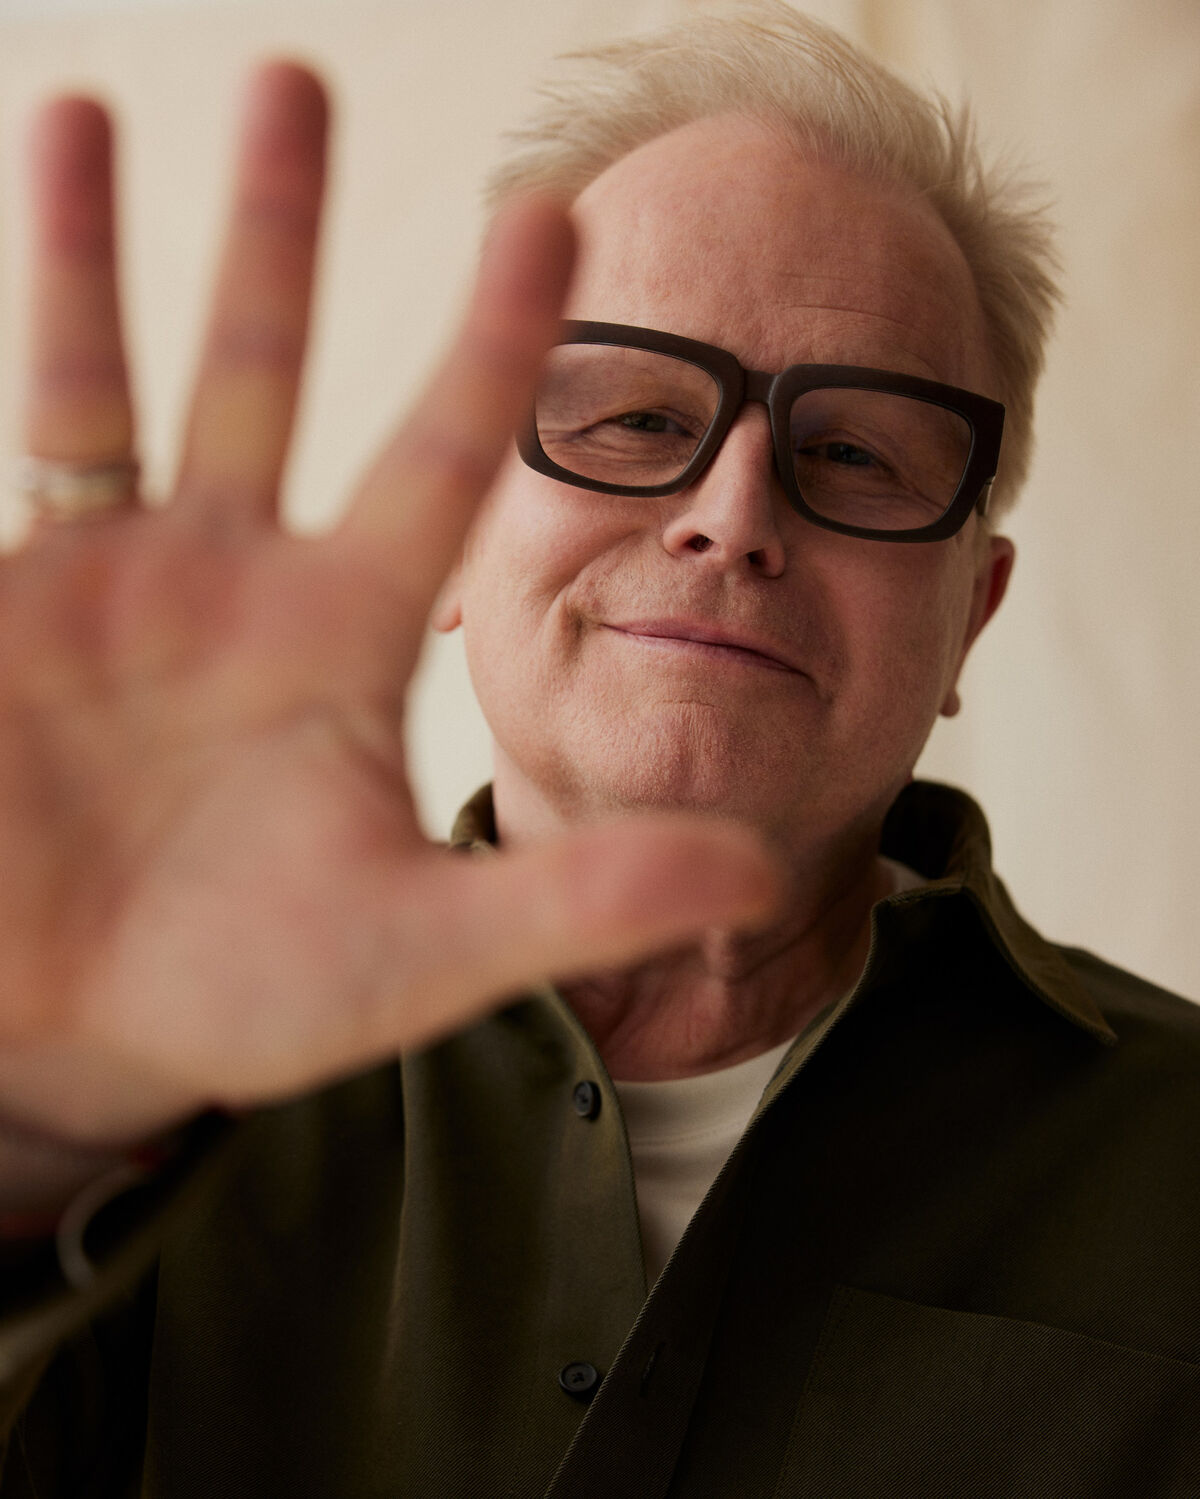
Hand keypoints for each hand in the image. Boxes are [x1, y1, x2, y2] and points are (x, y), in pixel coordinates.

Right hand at [0, 64, 776, 1148]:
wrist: (83, 1037)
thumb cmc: (253, 996)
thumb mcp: (429, 951)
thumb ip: (585, 898)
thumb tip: (758, 871)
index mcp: (345, 634)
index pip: (440, 456)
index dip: (496, 346)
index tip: (557, 220)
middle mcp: (241, 578)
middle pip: (269, 367)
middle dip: (285, 230)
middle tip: (300, 73)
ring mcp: (123, 575)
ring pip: (130, 376)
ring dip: (114, 246)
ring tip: (111, 96)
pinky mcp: (23, 593)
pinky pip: (39, 430)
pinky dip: (38, 318)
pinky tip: (42, 182)